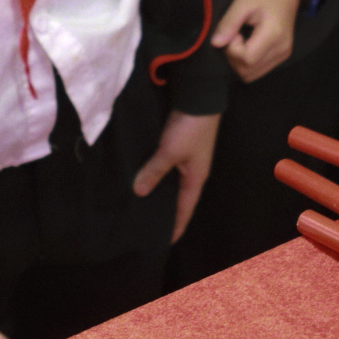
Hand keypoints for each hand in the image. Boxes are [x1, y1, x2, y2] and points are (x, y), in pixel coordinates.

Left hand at [134, 110, 221, 242]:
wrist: (199, 96)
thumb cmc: (189, 128)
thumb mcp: (170, 152)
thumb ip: (154, 171)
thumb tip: (138, 192)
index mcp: (195, 179)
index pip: (185, 210)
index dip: (176, 226)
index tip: (166, 243)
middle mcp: (193, 172)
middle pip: (178, 198)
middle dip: (166, 212)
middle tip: (148, 226)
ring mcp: (187, 159)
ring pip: (170, 183)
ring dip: (158, 192)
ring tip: (140, 205)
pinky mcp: (179, 146)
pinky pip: (166, 168)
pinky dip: (155, 176)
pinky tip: (142, 178)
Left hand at [212, 0, 300, 82]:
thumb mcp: (242, 3)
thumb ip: (229, 24)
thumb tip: (215, 44)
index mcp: (273, 36)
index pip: (246, 59)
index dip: (232, 49)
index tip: (234, 31)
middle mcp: (281, 50)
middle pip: (248, 72)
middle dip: (234, 57)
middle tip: (235, 35)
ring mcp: (283, 54)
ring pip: (253, 74)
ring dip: (240, 61)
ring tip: (242, 39)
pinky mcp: (283, 54)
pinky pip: (260, 69)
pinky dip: (249, 62)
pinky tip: (249, 43)